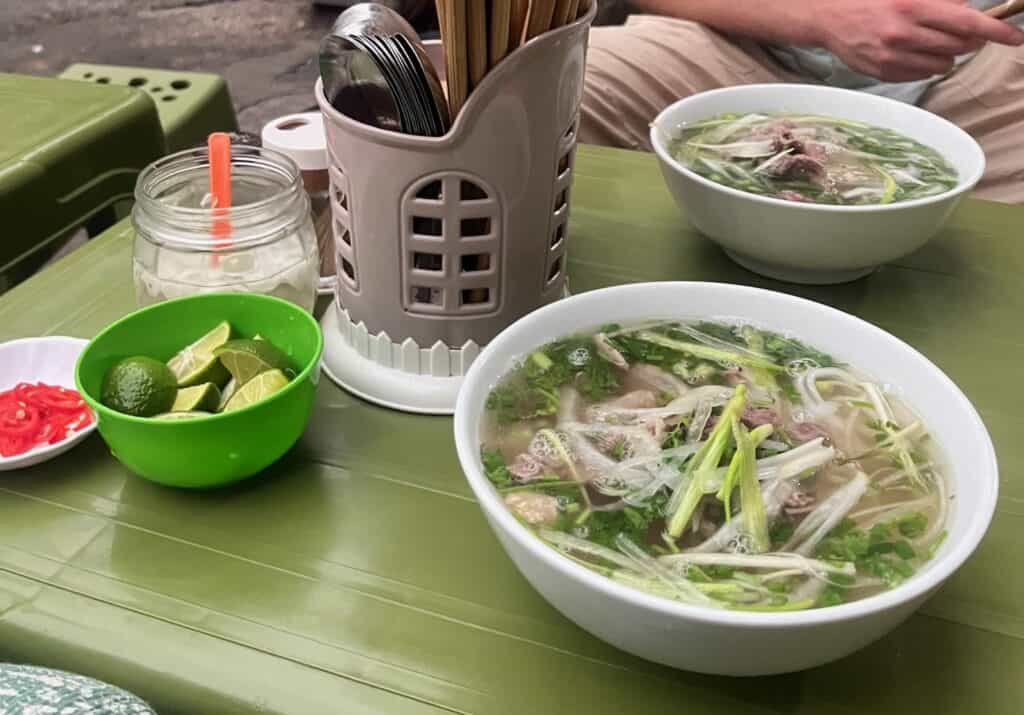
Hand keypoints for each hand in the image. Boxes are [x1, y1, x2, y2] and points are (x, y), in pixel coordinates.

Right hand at [817, 0, 1023, 81]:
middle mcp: (904, 34)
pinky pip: (921, 75)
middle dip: (968, 40)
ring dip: (947, 53)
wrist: (827, 18)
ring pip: (942, 64)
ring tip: (932, 41)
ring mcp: (892, 57)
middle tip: (962, 32)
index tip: (1016, 38)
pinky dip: (926, 65)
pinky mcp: (883, 72)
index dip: (996, 31)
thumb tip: (967, 8)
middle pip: (958, 46)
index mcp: (913, 6)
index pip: (967, 22)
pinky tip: (914, 52)